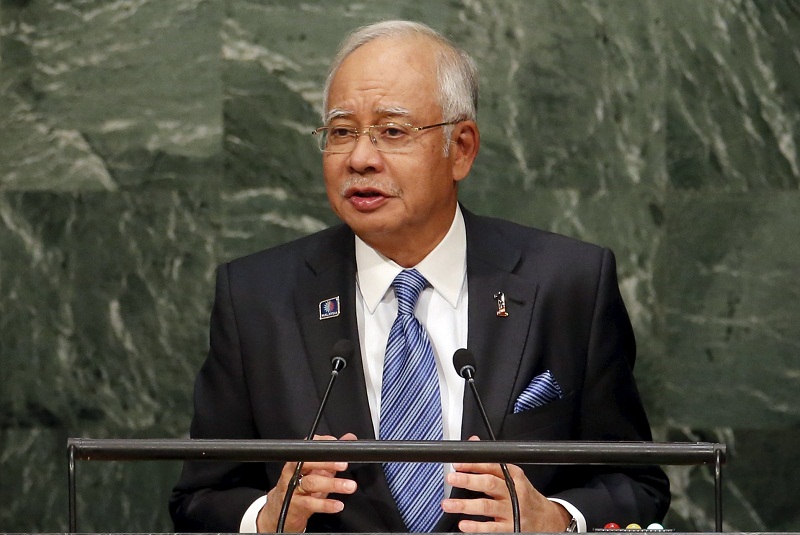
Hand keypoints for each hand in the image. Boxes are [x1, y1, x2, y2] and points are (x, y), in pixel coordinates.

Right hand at [257, 433, 357, 532]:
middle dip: (327, 463)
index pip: (308, 447)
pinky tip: (338, 505)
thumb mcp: (317, 470)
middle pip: (308, 463)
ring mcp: (292, 488)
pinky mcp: (295, 505)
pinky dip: (326, 505)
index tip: (336, 445)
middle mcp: (293, 472)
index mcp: (298, 460)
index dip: (322, 444)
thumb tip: (349, 438)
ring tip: (349, 486)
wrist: (281, 511)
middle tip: (344, 464)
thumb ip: (332, 455)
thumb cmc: (301, 487)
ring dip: (332, 484)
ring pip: (311, 483)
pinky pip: (311, 504)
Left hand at [442, 436, 571, 531]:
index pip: (492, 466)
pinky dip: (477, 527)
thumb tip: (473, 443)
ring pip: (487, 506)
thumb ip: (492, 461)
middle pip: (489, 484)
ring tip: (448, 504)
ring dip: (465, 505)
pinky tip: (464, 524)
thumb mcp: (514, 476)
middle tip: (451, 478)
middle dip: (468, 480)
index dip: (473, 464)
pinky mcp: (511, 528)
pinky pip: (492, 528)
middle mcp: (513, 492)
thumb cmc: (526, 496)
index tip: (458, 463)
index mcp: (513, 476)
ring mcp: (512, 511)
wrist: (548, 519)